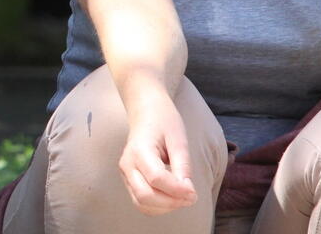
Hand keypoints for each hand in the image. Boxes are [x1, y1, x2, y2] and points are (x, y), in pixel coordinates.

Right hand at [118, 88, 197, 215]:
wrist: (146, 111)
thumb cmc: (163, 121)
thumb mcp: (178, 139)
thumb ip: (182, 166)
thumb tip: (189, 193)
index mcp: (139, 150)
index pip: (156, 178)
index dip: (177, 190)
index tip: (195, 192)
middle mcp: (127, 164)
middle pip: (145, 196)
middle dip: (171, 203)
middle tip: (191, 196)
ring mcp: (125, 173)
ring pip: (142, 204)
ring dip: (165, 207)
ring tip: (182, 197)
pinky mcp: (129, 180)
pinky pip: (141, 202)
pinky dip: (158, 207)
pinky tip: (171, 197)